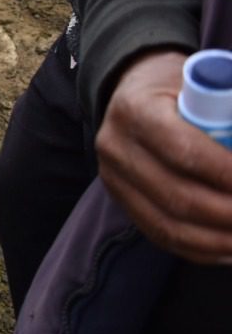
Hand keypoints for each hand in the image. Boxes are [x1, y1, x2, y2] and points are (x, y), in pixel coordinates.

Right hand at [96, 50, 231, 263]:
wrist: (129, 90)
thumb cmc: (177, 87)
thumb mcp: (204, 83)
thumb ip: (229, 113)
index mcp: (136, 109)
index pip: (184, 151)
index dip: (228, 173)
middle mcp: (116, 147)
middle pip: (178, 196)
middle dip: (230, 214)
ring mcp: (113, 178)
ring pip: (168, 225)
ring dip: (220, 240)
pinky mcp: (119, 199)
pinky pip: (160, 236)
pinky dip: (200, 249)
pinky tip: (229, 249)